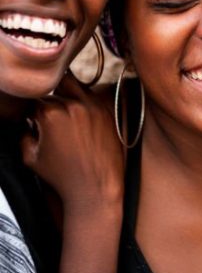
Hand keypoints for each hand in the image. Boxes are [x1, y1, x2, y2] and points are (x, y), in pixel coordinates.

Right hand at [22, 72, 123, 218]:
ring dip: (66, 93)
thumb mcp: (30, 157)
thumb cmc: (63, 176)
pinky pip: (91, 95)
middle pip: (53, 91)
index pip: (33, 100)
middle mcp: (72, 106)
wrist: (96, 187)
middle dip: (48, 101)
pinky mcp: (106, 111)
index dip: (31, 110)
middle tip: (50, 116)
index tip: (34, 120)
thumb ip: (23, 133)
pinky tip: (80, 114)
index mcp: (50, 114)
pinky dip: (83, 100)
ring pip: (73, 85)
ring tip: (65, 110)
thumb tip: (27, 121)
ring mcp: (92, 106)